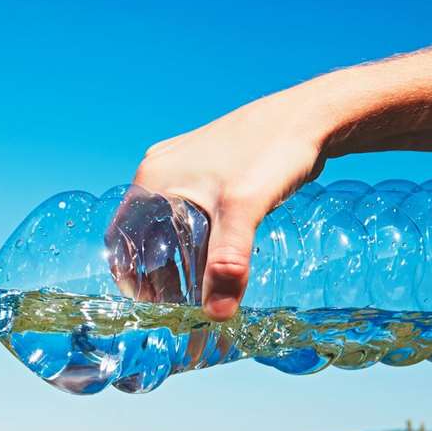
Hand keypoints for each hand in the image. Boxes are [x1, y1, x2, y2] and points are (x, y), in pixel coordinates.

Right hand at [130, 85, 334, 320]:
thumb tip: (217, 315)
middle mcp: (161, 170)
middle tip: (178, 303)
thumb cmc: (272, 151)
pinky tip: (216, 254)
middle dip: (157, 272)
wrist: (310, 115)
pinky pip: (188, 211)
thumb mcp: (244, 211)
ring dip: (177, 257)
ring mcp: (183, 166)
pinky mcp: (206, 167)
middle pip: (144, 235)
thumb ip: (228, 263)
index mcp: (153, 179)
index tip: (150, 306)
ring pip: (167, 224)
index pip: (121, 239)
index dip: (130, 276)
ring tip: (198, 286)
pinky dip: (195, 238)